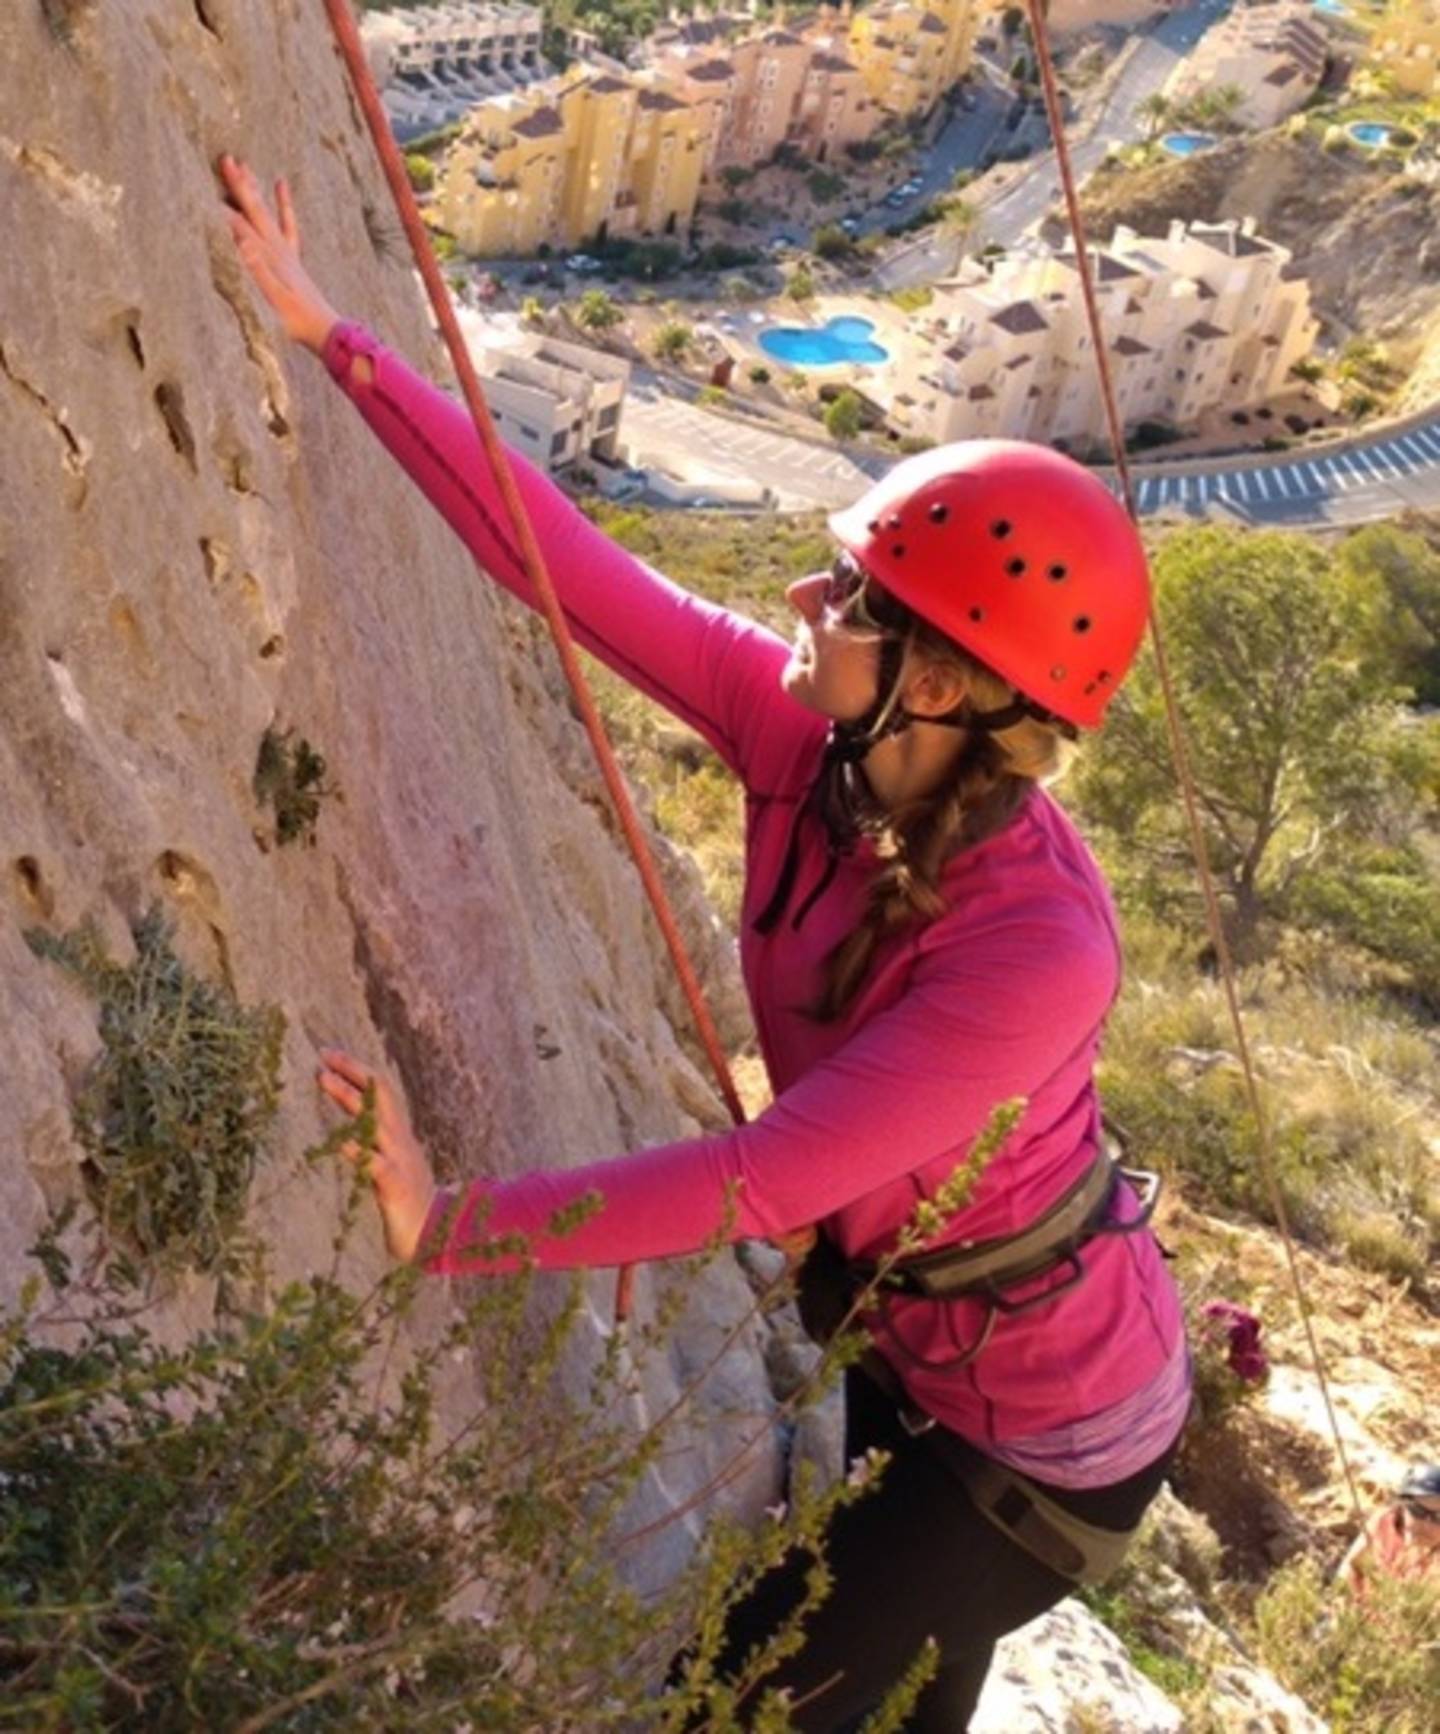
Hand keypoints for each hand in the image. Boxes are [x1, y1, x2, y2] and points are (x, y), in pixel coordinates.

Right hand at [220, 155, 340, 352]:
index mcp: (267, 256)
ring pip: (267, 212)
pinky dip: (284, 204)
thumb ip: (258, 270)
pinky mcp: (293, 258)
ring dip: (255, 189)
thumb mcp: (272, 298)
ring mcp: (286, 251)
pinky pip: (289, 224)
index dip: (219, 209)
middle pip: (254, 210)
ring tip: (245, 165)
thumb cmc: (294, 319)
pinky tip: (281, 185)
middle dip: (239, 184)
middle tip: (226, 157)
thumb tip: (243, 242)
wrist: (323, 329)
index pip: (237, 225)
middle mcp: (276, 249)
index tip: (199, 189)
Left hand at [317, 1049, 438, 1261]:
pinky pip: (377, 1166)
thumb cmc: (407, 1201)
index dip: (356, 1070)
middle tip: (324, 1054)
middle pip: (380, 1095)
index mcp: (398, 1135)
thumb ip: (374, 1146)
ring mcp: (400, 1161)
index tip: (329, 1054)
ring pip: (375, 1121)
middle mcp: (400, 1141)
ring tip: (324, 1079)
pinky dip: (360, 1153)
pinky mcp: (396, 1187)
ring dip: (349, 1098)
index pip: (380, 1092)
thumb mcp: (390, 1164)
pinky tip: (342, 1144)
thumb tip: (351, 1132)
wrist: (435, 1236)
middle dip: (353, 1070)